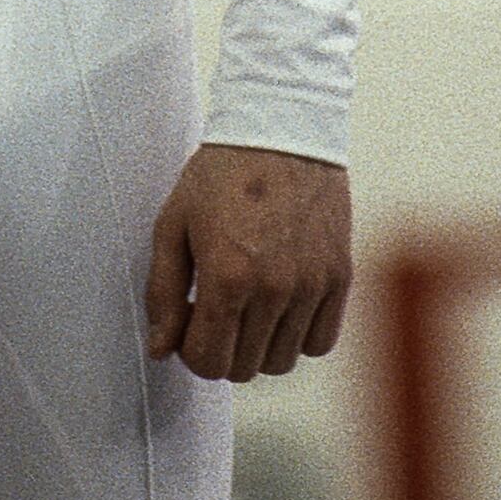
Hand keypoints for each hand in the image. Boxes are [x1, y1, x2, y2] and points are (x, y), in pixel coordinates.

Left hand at [146, 143, 351, 381]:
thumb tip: (159, 349)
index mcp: (227, 277)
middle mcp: (274, 289)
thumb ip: (162, 291)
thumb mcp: (172, 223)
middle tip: (215, 310)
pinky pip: (320, 342)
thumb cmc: (219, 174)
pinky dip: (297, 335)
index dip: (191, 351)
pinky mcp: (340, 278)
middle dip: (222, 349)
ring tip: (247, 304)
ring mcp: (312, 286)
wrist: (280, 130)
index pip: (208, 362)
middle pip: (244, 369)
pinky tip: (280, 303)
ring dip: (258, 344)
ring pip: (282, 362)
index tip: (189, 323)